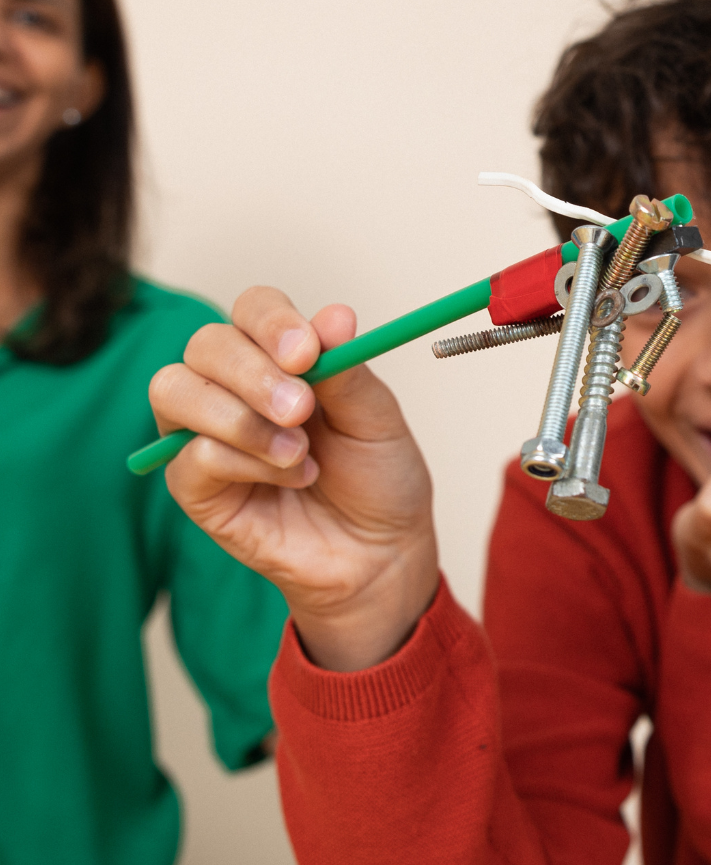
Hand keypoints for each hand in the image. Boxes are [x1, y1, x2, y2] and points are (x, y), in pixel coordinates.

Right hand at [148, 286, 438, 670]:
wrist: (379, 554)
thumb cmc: (378, 481)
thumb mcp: (377, 419)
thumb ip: (346, 369)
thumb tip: (335, 315)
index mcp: (281, 359)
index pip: (252, 310)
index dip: (271, 322)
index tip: (307, 351)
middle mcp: (235, 388)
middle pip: (207, 345)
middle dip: (254, 373)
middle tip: (301, 408)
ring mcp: (206, 434)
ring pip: (176, 391)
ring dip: (241, 419)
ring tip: (300, 453)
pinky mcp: (195, 486)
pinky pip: (190, 454)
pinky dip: (244, 463)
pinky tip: (291, 480)